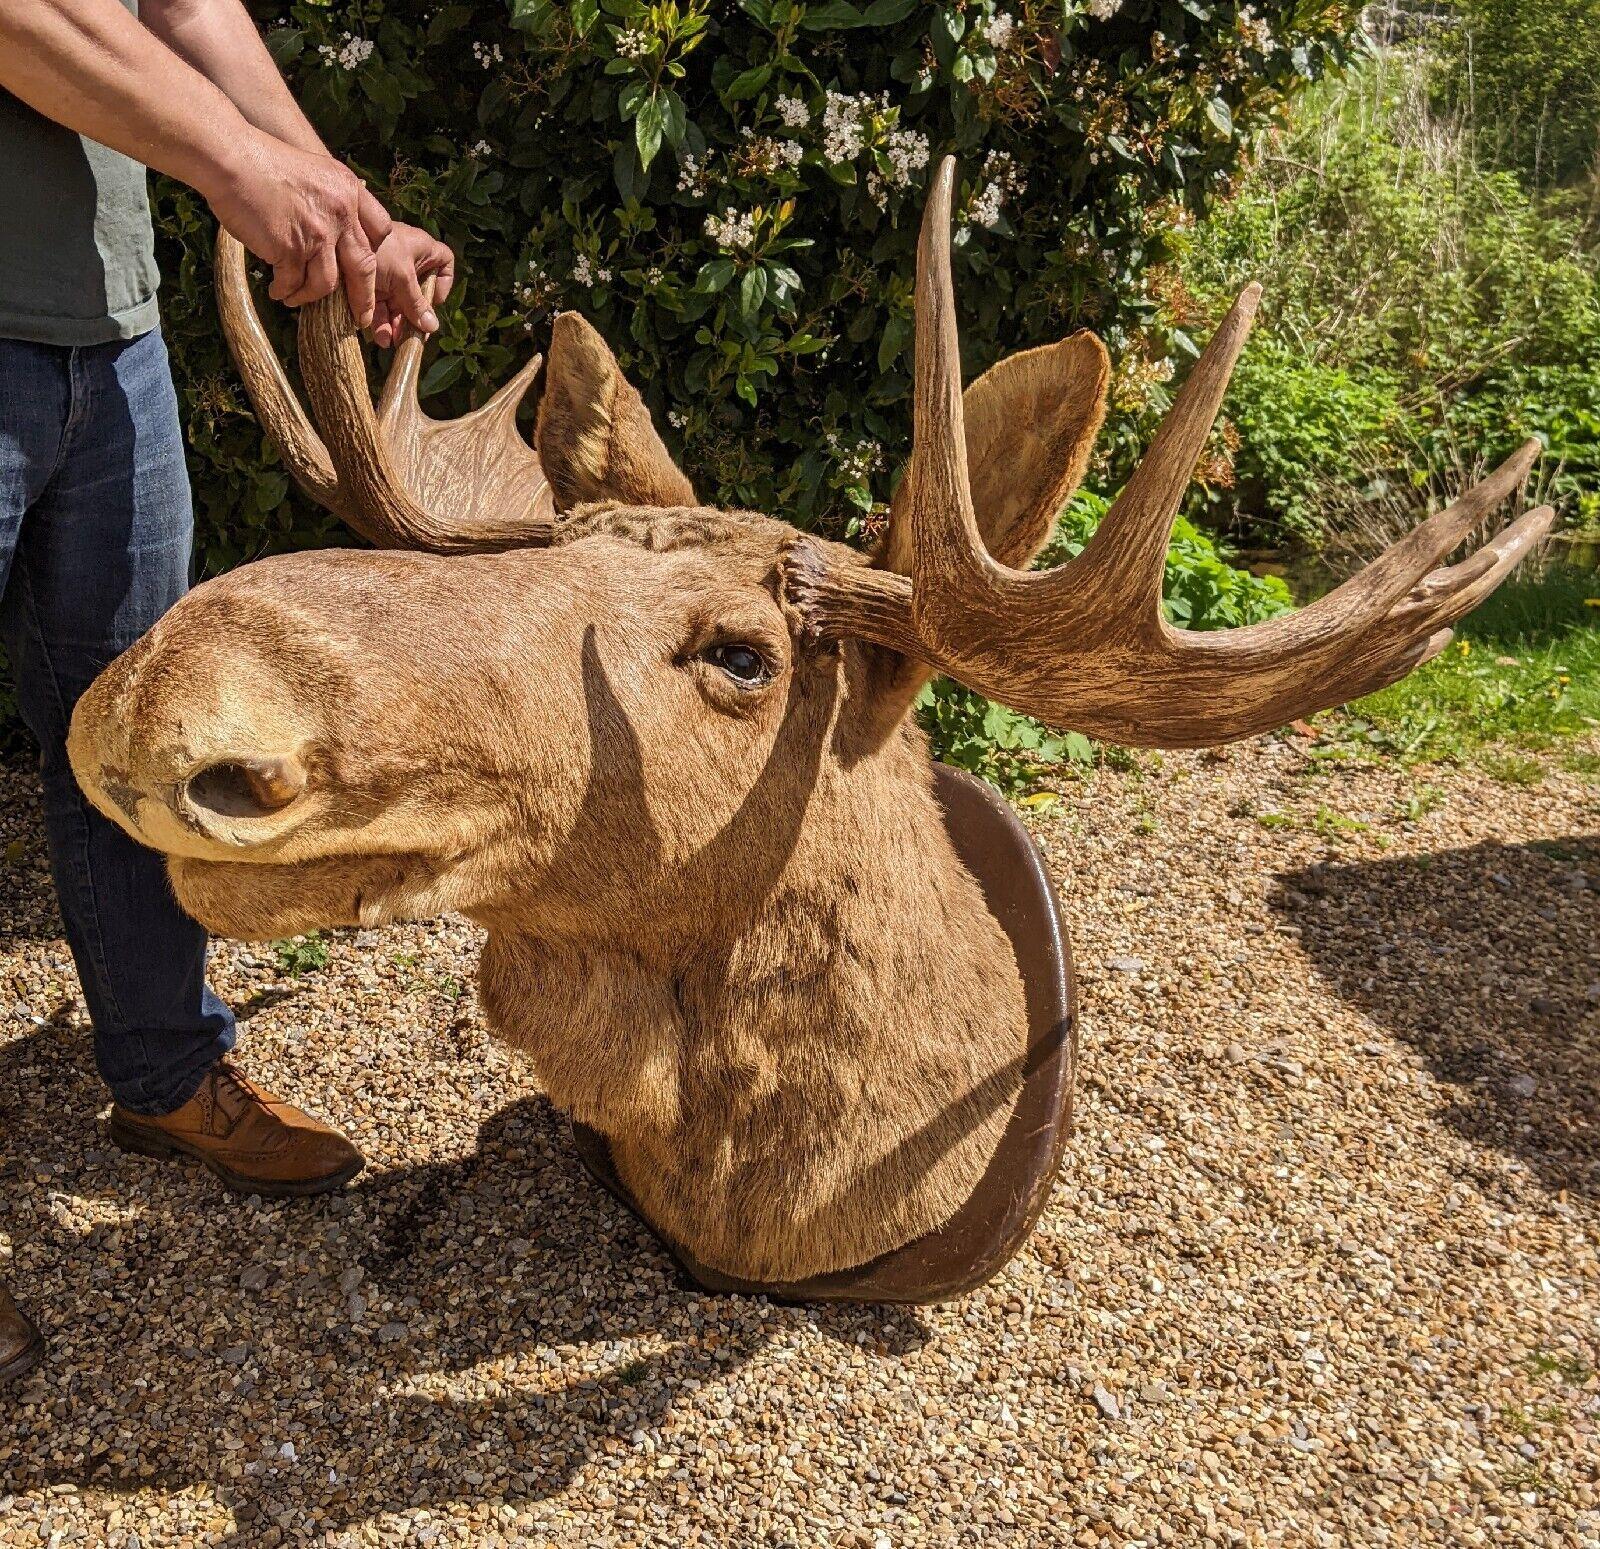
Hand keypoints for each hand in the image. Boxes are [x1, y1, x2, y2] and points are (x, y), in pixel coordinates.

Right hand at [204, 128, 391, 326]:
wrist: (230, 157)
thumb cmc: (264, 162)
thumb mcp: (315, 172)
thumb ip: (333, 200)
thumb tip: (340, 232)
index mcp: (350, 191)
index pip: (381, 230)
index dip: (375, 251)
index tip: (366, 268)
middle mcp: (341, 214)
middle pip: (364, 267)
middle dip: (363, 299)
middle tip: (361, 318)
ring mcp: (318, 233)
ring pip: (328, 283)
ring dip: (311, 296)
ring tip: (297, 298)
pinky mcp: (292, 249)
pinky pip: (294, 283)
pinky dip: (286, 291)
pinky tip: (278, 291)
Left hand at [371, 224, 455, 347]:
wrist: (335, 242)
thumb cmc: (377, 250)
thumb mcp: (401, 277)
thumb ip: (417, 304)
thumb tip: (432, 327)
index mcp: (421, 250)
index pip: (444, 262)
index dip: (443, 282)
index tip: (434, 300)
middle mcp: (406, 262)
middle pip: (420, 293)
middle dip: (416, 317)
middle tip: (414, 337)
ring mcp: (387, 274)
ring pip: (399, 304)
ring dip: (397, 325)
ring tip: (392, 342)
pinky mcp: (369, 284)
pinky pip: (380, 307)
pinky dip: (380, 323)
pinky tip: (379, 338)